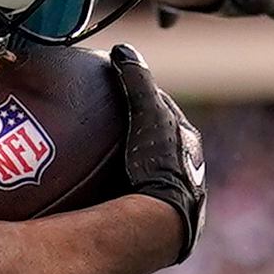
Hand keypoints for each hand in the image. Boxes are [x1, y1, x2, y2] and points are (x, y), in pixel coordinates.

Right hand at [106, 43, 205, 261]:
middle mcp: (184, 170)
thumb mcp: (148, 116)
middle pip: (153, 143)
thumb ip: (137, 82)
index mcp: (187, 143)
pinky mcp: (153, 222)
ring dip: (121, 165)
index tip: (116, 89)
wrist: (165, 223)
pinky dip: (109, 192)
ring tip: (88, 160)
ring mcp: (169, 198)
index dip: (141, 98)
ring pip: (142, 173)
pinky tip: (85, 195)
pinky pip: (127, 198)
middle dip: (132, 133)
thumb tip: (122, 50)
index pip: (163, 111)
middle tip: (100, 124)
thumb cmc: (160, 165)